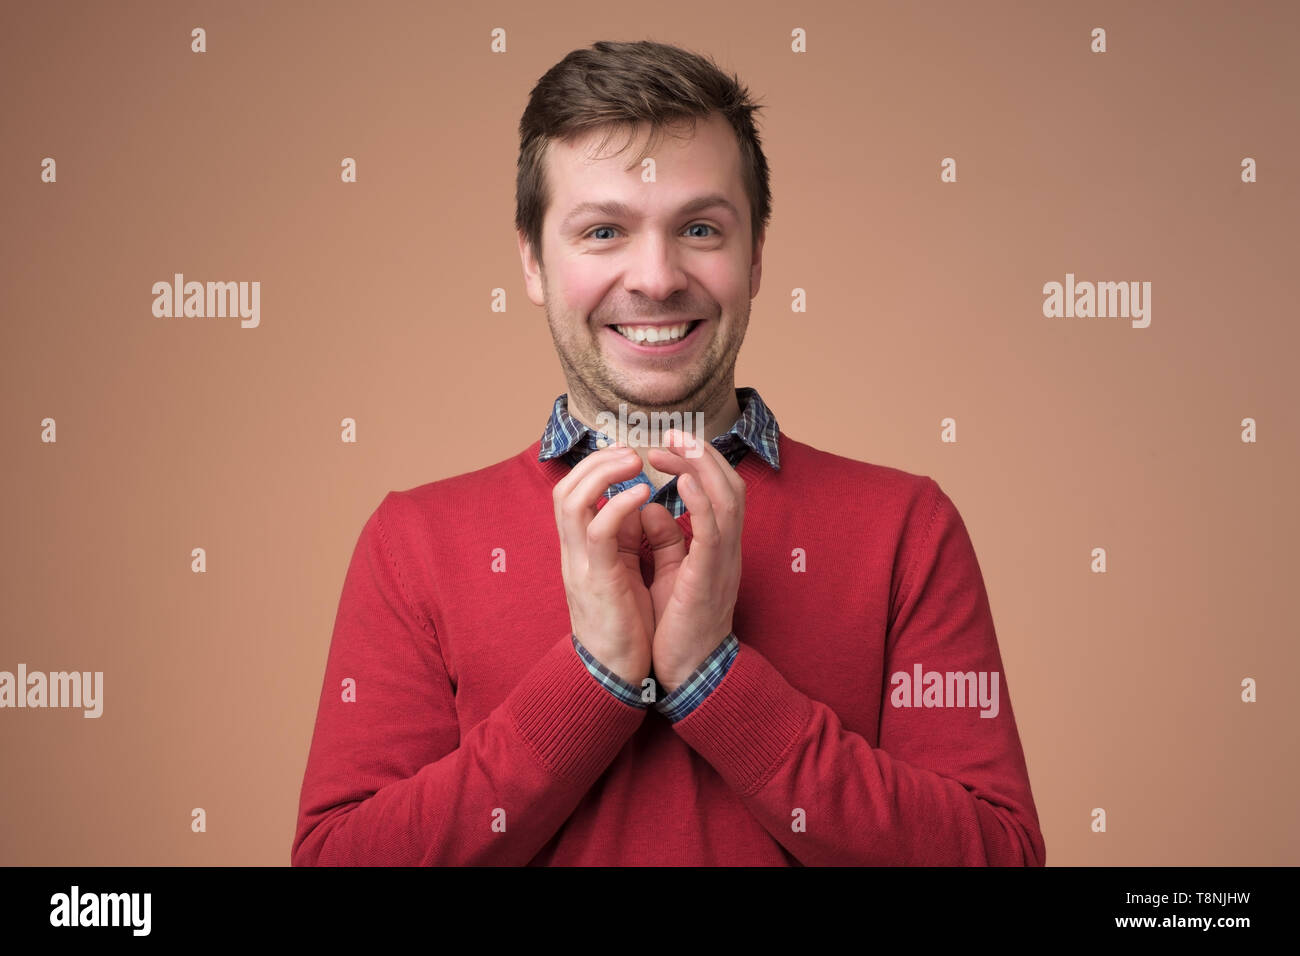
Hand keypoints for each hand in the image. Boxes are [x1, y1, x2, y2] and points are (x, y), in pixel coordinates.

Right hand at [553, 444, 654, 684]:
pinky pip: (599, 532)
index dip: (596, 467)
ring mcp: (581, 565)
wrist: (616, 677)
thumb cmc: (626, 626)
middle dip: (597, 461)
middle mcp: (573, 552)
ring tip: (635, 462)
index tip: (629, 455)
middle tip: (632, 450)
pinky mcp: (598, 580)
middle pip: (564, 489)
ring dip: (602, 474)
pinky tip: (643, 493)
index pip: (573, 494)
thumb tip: (643, 505)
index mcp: (581, 550)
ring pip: (571, 501)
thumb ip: (629, 539)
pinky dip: (618, 506)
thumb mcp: (625, 572)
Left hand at [638, 429, 744, 692]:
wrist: (690, 674)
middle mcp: (727, 549)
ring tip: (676, 446)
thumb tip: (649, 506)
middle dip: (703, 454)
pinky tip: (684, 481)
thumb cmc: (679, 625)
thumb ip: (664, 539)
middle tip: (672, 433)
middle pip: (731, 485)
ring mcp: (724, 562)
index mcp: (717, 547)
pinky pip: (715, 531)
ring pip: (728, 500)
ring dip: (703, 468)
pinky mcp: (712, 577)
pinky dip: (702, 500)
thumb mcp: (669, 573)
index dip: (699, 462)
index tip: (667, 443)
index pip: (720, 491)